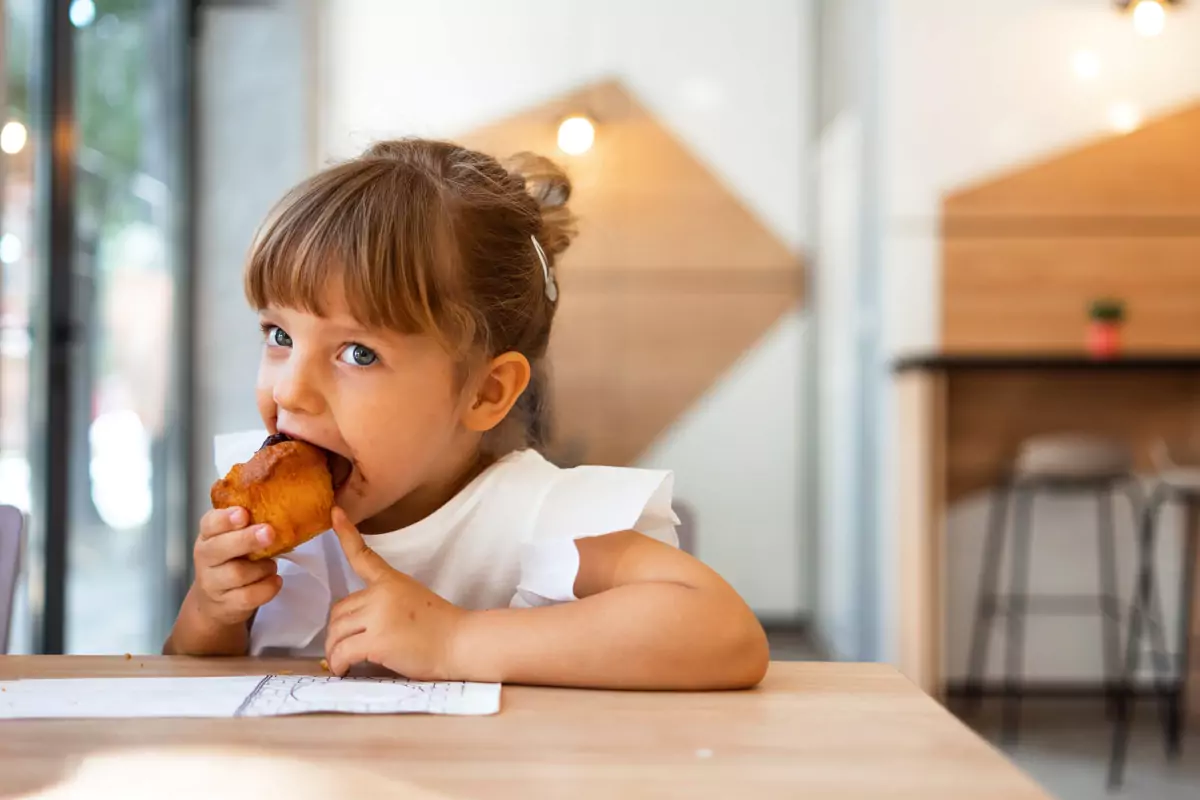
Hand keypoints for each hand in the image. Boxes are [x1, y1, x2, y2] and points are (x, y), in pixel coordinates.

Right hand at [192, 507, 282, 625]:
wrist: (215, 602)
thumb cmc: (230, 561)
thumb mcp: (231, 539)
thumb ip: (247, 525)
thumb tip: (280, 509)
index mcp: (208, 536)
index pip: (210, 523)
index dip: (225, 518)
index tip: (243, 513)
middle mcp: (205, 558)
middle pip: (221, 548)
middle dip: (246, 539)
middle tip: (268, 532)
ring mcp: (213, 584)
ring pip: (238, 574)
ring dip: (263, 567)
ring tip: (271, 564)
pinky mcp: (226, 605)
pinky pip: (249, 596)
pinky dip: (267, 587)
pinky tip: (275, 580)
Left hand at [325, 507, 467, 679]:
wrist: (460, 643)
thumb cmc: (440, 628)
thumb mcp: (412, 599)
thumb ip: (384, 603)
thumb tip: (355, 623)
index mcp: (391, 581)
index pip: (363, 555)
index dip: (346, 533)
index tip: (335, 512)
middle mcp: (381, 594)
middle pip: (339, 610)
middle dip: (338, 631)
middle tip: (346, 647)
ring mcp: (378, 616)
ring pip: (336, 632)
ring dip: (335, 650)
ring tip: (343, 662)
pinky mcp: (376, 640)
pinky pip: (342, 652)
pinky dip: (338, 664)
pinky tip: (343, 669)